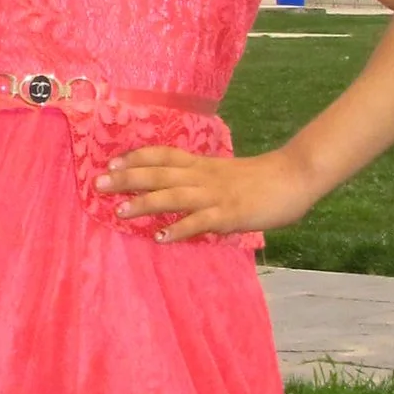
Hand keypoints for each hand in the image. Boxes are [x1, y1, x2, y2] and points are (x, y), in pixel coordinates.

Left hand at [99, 142, 318, 243]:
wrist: (295, 177)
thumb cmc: (262, 179)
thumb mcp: (226, 174)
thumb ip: (203, 180)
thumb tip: (180, 189)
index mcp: (203, 165)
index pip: (164, 155)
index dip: (138, 157)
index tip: (112, 162)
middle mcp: (204, 176)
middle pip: (160, 173)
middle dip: (129, 178)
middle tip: (99, 183)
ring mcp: (216, 195)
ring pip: (174, 195)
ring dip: (146, 203)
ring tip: (121, 211)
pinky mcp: (229, 214)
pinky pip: (200, 222)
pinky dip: (180, 229)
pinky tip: (162, 238)